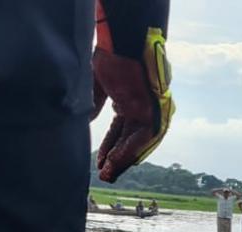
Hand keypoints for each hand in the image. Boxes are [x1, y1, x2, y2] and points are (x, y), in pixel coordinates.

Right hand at [92, 30, 174, 181]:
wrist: (124, 46)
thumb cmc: (111, 58)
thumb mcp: (98, 84)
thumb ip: (94, 103)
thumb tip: (88, 118)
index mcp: (130, 101)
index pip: (120, 130)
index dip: (109, 146)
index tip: (100, 161)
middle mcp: (142, 109)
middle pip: (129, 139)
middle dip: (116, 158)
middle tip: (105, 174)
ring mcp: (149, 112)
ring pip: (137, 142)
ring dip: (122, 159)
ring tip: (108, 175)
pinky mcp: (153, 114)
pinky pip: (142, 138)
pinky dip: (128, 151)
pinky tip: (115, 163)